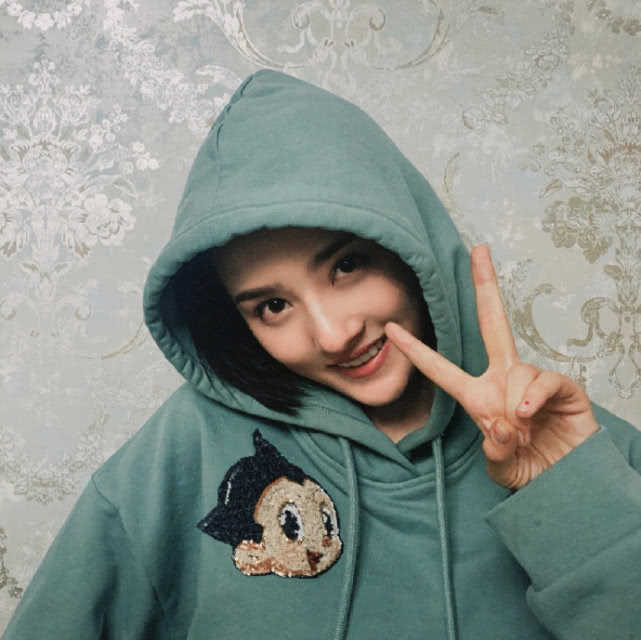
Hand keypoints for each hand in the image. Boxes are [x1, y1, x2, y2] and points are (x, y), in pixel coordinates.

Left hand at [385, 244, 598, 489]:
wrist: (569, 484)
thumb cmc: (530, 469)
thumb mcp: (501, 467)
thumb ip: (495, 451)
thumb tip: (502, 424)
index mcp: (479, 396)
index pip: (441, 369)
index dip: (416, 351)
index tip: (392, 328)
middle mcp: (504, 379)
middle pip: (493, 323)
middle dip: (486, 285)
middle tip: (479, 249)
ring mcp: (533, 381)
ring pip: (515, 370)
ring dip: (513, 405)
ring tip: (520, 432)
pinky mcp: (564, 388)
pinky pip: (543, 380)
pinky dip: (533, 397)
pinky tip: (529, 415)